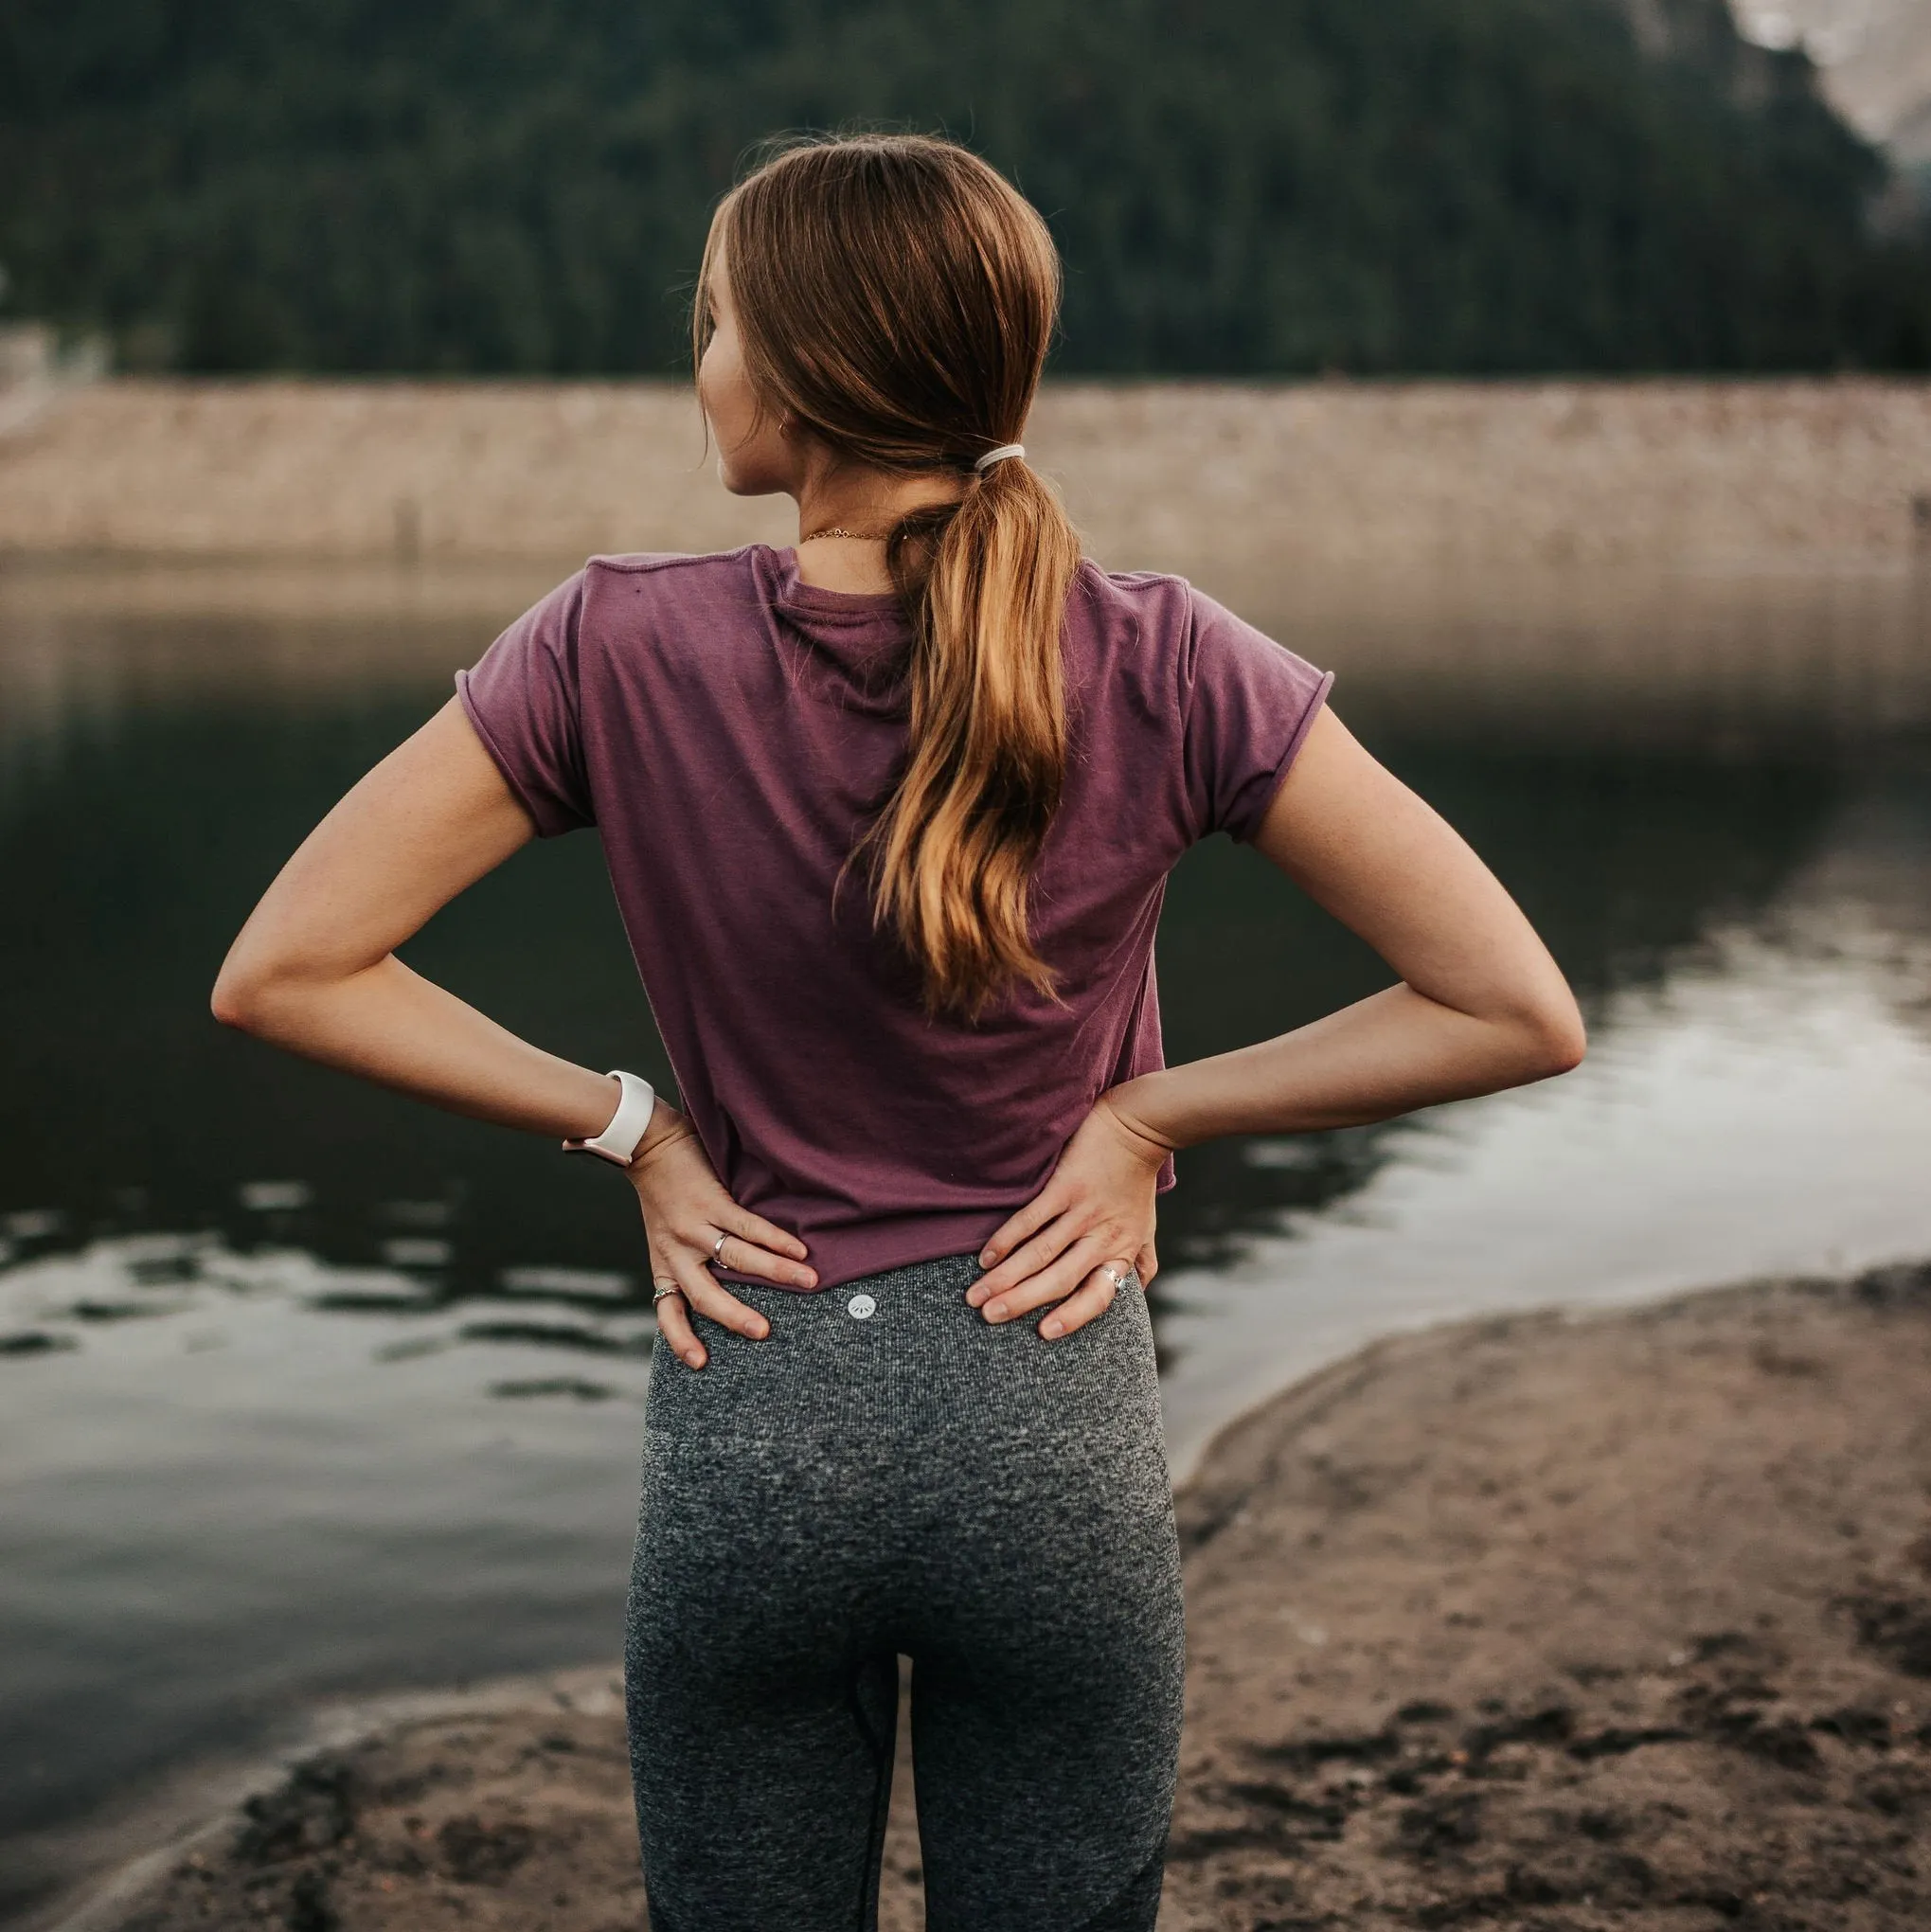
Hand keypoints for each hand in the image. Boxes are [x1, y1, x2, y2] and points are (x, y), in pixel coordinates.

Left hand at [626, 1106, 815, 1367]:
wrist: (647, 1146)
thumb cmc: (661, 1194)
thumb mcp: (663, 1237)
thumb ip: (685, 1261)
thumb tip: (725, 1287)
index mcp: (664, 1265)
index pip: (668, 1311)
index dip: (681, 1339)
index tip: (700, 1363)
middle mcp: (677, 1252)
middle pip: (705, 1294)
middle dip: (735, 1315)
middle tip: (764, 1332)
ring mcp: (694, 1227)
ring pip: (737, 1259)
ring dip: (776, 1272)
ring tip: (808, 1281)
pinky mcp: (711, 1202)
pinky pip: (748, 1226)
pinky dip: (776, 1239)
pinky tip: (799, 1248)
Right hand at [968, 1090, 1169, 1338]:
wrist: (1137, 1129)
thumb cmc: (1138, 1182)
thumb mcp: (1147, 1227)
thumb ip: (1142, 1262)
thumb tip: (1138, 1293)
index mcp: (1121, 1252)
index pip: (1098, 1295)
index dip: (1073, 1317)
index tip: (1043, 1333)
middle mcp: (1102, 1237)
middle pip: (1059, 1279)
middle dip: (1021, 1302)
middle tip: (989, 1317)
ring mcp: (1083, 1212)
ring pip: (1039, 1253)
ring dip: (1005, 1278)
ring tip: (977, 1296)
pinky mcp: (1065, 1186)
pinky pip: (1031, 1219)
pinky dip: (1006, 1240)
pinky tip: (986, 1257)